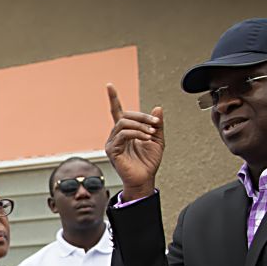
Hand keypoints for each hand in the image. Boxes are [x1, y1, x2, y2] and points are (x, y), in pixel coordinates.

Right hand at [105, 84, 164, 199]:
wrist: (146, 179)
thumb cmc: (149, 162)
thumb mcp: (157, 140)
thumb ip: (157, 124)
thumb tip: (157, 108)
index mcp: (125, 131)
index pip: (117, 111)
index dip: (113, 98)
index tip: (109, 86)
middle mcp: (116, 135)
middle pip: (125, 115)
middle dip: (142, 117)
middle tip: (156, 124)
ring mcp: (112, 142)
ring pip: (124, 123)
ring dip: (140, 126)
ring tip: (151, 133)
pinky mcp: (112, 150)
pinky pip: (123, 134)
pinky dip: (136, 133)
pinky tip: (145, 139)